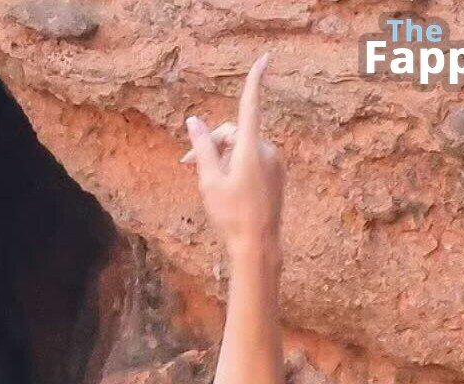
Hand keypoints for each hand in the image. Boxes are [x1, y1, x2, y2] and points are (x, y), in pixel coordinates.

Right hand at [182, 53, 282, 250]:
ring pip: (243, 147)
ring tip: (207, 183)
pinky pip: (254, 159)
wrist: (258, 245)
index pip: (250, 106)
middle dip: (212, 144)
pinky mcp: (277, 174)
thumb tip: (193, 121)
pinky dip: (237, 165)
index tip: (264, 60)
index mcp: (250, 148)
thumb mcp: (209, 181)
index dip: (255, 81)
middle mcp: (266, 150)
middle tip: (187, 165)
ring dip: (223, 158)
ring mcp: (274, 162)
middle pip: (235, 133)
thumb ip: (202, 148)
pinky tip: (226, 188)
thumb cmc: (231, 215)